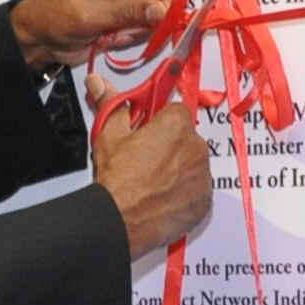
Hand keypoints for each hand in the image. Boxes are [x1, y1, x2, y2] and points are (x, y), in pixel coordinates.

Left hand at [14, 0, 169, 69]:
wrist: (35, 40)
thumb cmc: (52, 18)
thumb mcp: (89, 15)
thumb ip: (127, 13)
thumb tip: (162, 10)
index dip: (160, 2)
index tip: (159, 23)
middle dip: (143, 21)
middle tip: (120, 34)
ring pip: (150, 16)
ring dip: (135, 32)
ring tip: (111, 37)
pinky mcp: (120, 15)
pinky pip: (140, 27)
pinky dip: (130, 38)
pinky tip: (111, 40)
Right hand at [89, 78, 214, 258]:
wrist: (121, 220)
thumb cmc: (118, 182)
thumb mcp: (109, 136)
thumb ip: (111, 104)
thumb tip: (100, 84)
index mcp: (176, 125)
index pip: (176, 111)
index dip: (159, 122)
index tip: (149, 130)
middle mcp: (196, 147)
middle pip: (186, 137)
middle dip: (169, 145)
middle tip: (146, 159)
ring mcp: (203, 175)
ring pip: (193, 163)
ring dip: (178, 168)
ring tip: (152, 180)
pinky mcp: (204, 201)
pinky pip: (198, 189)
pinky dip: (185, 192)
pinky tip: (163, 196)